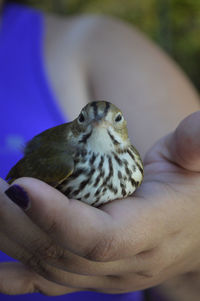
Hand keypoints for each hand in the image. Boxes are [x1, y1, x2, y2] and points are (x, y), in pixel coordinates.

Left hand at [1, 111, 199, 295]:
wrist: (193, 233)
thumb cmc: (191, 192)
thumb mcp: (196, 163)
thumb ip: (194, 144)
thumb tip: (198, 128)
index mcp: (151, 232)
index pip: (99, 238)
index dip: (57, 217)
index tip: (20, 185)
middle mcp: (124, 264)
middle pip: (60, 253)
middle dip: (15, 220)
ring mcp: (103, 277)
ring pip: (46, 268)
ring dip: (8, 236)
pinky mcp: (90, 275)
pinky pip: (46, 283)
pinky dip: (13, 273)